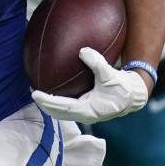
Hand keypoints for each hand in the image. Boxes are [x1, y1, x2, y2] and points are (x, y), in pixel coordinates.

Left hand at [32, 47, 148, 123]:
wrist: (133, 96)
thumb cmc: (122, 87)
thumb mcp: (110, 74)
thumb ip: (96, 63)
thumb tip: (82, 51)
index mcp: (88, 110)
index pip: (62, 108)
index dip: (47, 102)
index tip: (34, 94)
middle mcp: (84, 114)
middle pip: (57, 113)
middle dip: (43, 104)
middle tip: (31, 92)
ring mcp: (84, 113)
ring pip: (61, 112)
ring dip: (49, 104)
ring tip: (37, 92)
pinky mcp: (86, 108)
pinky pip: (67, 106)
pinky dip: (57, 101)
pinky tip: (52, 89)